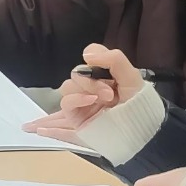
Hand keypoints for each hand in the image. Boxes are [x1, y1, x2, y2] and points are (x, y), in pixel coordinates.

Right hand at [29, 45, 149, 141]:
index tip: (100, 64)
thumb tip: (86, 54)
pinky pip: (61, 115)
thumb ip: (113, 59)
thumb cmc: (140, 105)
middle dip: (90, 82)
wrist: (143, 131)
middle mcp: (92, 91)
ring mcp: (83, 107)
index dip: (93, 59)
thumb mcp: (131, 76)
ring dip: (80, 94)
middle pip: (75, 76)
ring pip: (66, 92)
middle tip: (109, 94)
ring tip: (96, 102)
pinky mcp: (78, 123)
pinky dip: (59, 116)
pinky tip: (42, 125)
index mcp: (104, 78)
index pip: (89, 60)